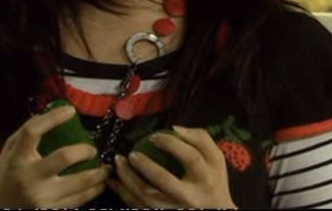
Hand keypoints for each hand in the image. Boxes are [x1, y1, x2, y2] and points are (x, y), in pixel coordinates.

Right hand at [0, 105, 109, 208]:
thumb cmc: (6, 177)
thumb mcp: (9, 152)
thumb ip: (26, 133)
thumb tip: (50, 113)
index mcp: (17, 159)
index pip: (32, 132)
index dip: (53, 118)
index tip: (70, 111)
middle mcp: (29, 177)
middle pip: (65, 157)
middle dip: (86, 150)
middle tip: (93, 150)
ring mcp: (41, 197)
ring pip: (80, 181)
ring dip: (99, 174)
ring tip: (105, 169)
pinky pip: (79, 200)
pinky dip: (93, 191)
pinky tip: (98, 185)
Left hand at [109, 125, 235, 208]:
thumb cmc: (214, 180)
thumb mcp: (216, 158)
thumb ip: (200, 138)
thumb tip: (174, 129)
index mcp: (206, 178)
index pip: (190, 157)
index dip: (171, 144)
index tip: (154, 136)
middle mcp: (190, 196)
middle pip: (163, 180)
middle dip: (144, 165)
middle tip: (130, 154)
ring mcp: (174, 209)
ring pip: (146, 197)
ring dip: (128, 180)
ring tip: (118, 165)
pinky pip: (138, 207)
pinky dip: (124, 194)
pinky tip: (115, 183)